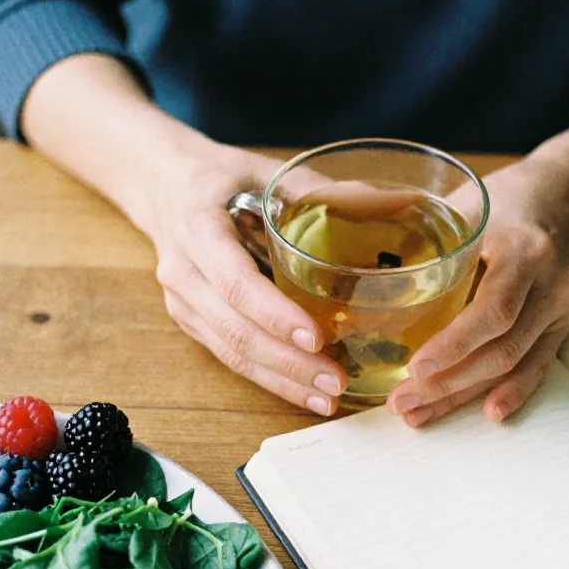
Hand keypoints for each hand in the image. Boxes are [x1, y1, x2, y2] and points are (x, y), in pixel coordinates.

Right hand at [152, 148, 349, 415]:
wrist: (163, 188)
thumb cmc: (223, 178)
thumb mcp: (267, 171)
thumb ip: (326, 192)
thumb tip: (405, 203)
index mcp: (198, 229)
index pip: (235, 281)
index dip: (274, 314)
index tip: (315, 337)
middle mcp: (184, 272)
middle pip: (235, 330)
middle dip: (287, 362)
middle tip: (335, 380)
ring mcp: (184, 303)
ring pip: (231, 353)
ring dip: (281, 380)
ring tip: (327, 397)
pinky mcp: (193, 322)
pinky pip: (230, 357)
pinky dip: (269, 378)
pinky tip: (305, 391)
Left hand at [387, 156, 568, 426]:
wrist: (567, 197)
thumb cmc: (506, 199)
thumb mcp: (463, 206)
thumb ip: (422, 239)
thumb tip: (357, 274)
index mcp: (523, 249)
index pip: (494, 309)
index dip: (455, 344)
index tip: (416, 367)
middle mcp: (550, 283)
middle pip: (502, 348)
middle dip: (448, 383)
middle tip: (400, 401)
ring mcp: (560, 308)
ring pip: (514, 364)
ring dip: (464, 395)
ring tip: (418, 413)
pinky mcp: (562, 325)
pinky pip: (537, 367)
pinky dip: (511, 392)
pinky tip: (486, 413)